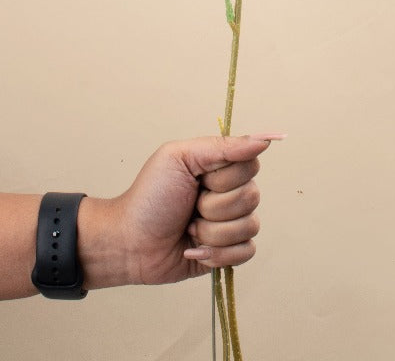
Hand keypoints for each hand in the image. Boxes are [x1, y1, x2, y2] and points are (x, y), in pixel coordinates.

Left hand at [78, 134, 282, 288]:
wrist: (129, 243)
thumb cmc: (150, 197)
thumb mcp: (180, 158)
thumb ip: (223, 146)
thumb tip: (264, 140)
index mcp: (221, 166)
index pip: (251, 166)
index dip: (225, 177)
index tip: (200, 179)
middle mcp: (231, 192)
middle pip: (252, 197)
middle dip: (214, 206)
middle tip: (189, 205)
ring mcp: (231, 222)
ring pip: (249, 226)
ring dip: (211, 232)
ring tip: (188, 228)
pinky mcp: (229, 251)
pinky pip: (246, 252)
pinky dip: (218, 254)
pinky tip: (195, 249)